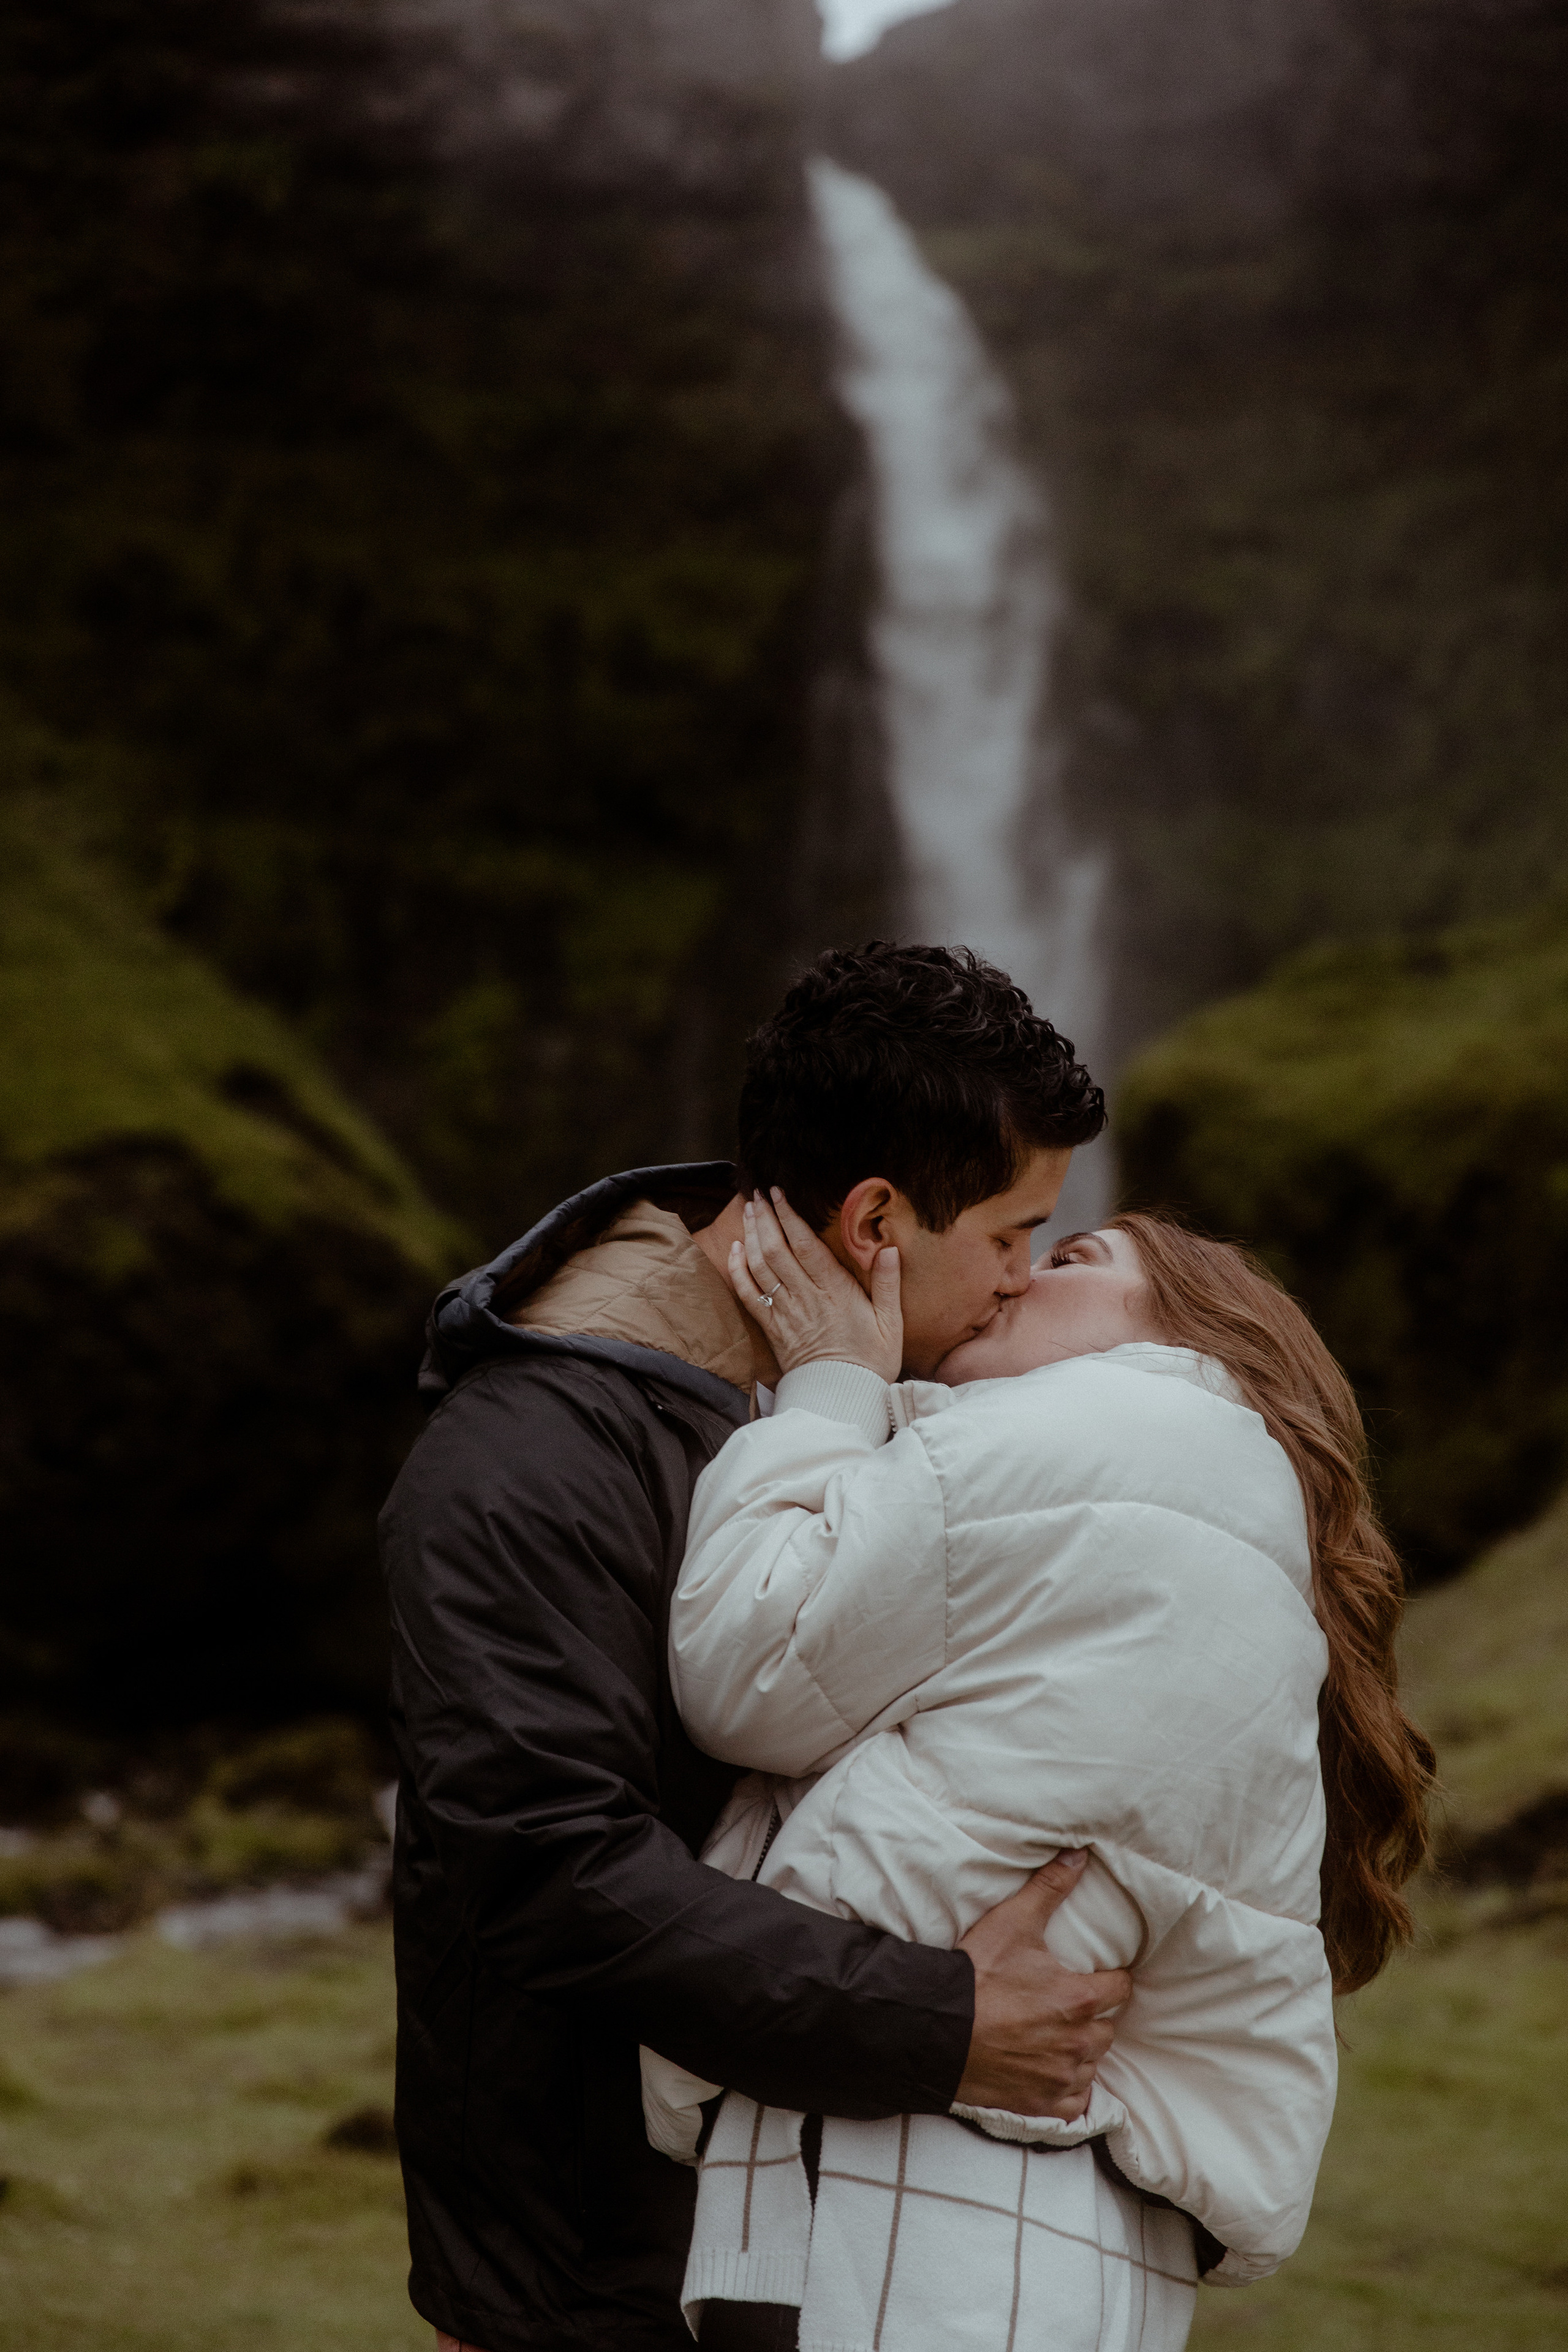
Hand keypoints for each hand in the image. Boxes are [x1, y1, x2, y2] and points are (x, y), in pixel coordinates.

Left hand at [728, 1189, 902, 1382]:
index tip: (779, 1194)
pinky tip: (735, 1251)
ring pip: (760, 1268)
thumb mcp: (891, 1324)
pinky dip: (738, 1271)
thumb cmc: (871, 1362)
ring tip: (748, 1213)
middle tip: (757, 1195)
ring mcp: (786, 1314)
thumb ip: (887, 1285)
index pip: (805, 1245)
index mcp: (836, 1291)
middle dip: (764, 1218)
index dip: (789, 1216)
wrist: (842, 1400)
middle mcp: (806, 1298)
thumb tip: (890, 1249)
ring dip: (750, 1237)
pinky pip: (749, 1296)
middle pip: (777, 1250)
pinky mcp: (773, 1331)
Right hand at [955, 1852, 1130, 2118]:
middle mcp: (1079, 2041)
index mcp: (1079, 1998)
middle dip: (1092, 2016)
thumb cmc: (977, 1974)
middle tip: (1066, 2005)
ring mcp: (1062, 2076)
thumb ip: (1051, 1887)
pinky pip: (1075, 2102)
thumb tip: (1080, 1855)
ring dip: (1080, 2051)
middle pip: (1107, 2027)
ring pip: (1092, 2063)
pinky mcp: (1043, 2104)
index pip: (1121, 1988)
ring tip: (1054, 2035)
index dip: (1110, 1979)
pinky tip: (1049, 2070)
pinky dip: (1067, 2088)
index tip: (1096, 1976)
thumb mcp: (1013, 1922)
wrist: (937, 2028)